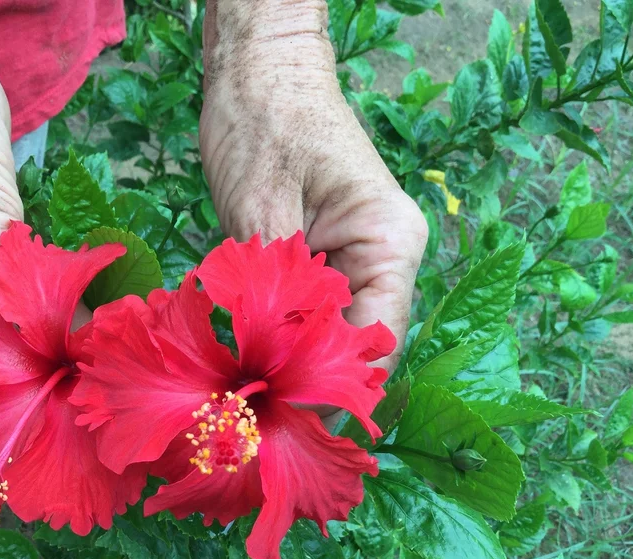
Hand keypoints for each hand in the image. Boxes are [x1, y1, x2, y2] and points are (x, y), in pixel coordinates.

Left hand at [200, 0, 426, 372]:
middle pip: (355, 345)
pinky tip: (242, 347)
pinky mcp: (322, 260)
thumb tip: (274, 367)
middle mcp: (384, 259)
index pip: (378, 340)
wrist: (256, 69)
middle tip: (250, 408)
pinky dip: (276, 332)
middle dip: (306, 378)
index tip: (281, 414)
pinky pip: (306, 311)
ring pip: (328, 333)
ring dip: (288, 358)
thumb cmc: (263, 120)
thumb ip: (276, 291)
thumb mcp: (261, 210)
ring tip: (242, 383)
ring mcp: (354, 260)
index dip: (333, 387)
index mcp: (391, 243)